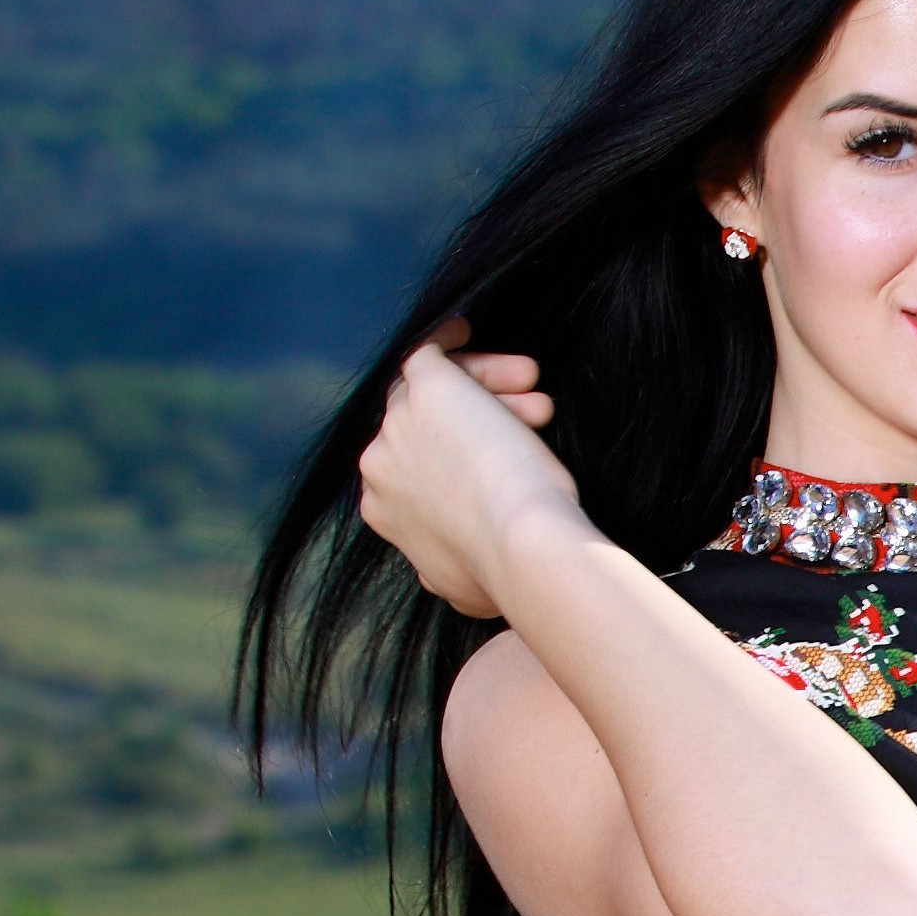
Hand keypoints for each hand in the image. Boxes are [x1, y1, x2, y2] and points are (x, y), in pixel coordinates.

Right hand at [353, 333, 575, 619]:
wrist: (519, 548)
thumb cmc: (506, 572)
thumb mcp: (461, 588)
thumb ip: (444, 571)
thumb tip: (450, 585)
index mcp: (383, 510)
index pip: (415, 462)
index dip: (461, 456)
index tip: (507, 458)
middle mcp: (378, 465)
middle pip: (424, 421)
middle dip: (483, 419)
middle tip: (537, 416)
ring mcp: (397, 424)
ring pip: (433, 389)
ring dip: (486, 387)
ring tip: (537, 396)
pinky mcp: (425, 390)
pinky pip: (426, 352)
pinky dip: (446, 339)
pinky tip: (469, 328)